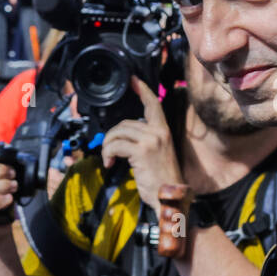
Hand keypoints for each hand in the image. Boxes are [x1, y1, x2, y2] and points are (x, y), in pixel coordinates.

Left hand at [99, 77, 183, 212]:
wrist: (169, 196)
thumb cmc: (161, 178)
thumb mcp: (156, 153)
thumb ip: (145, 139)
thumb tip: (125, 134)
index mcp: (163, 130)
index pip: (153, 104)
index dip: (143, 90)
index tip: (134, 80)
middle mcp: (159, 132)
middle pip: (125, 123)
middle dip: (112, 136)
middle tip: (109, 151)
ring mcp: (151, 140)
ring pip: (118, 133)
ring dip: (107, 146)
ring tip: (109, 158)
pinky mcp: (141, 151)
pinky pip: (116, 145)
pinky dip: (108, 153)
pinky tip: (110, 163)